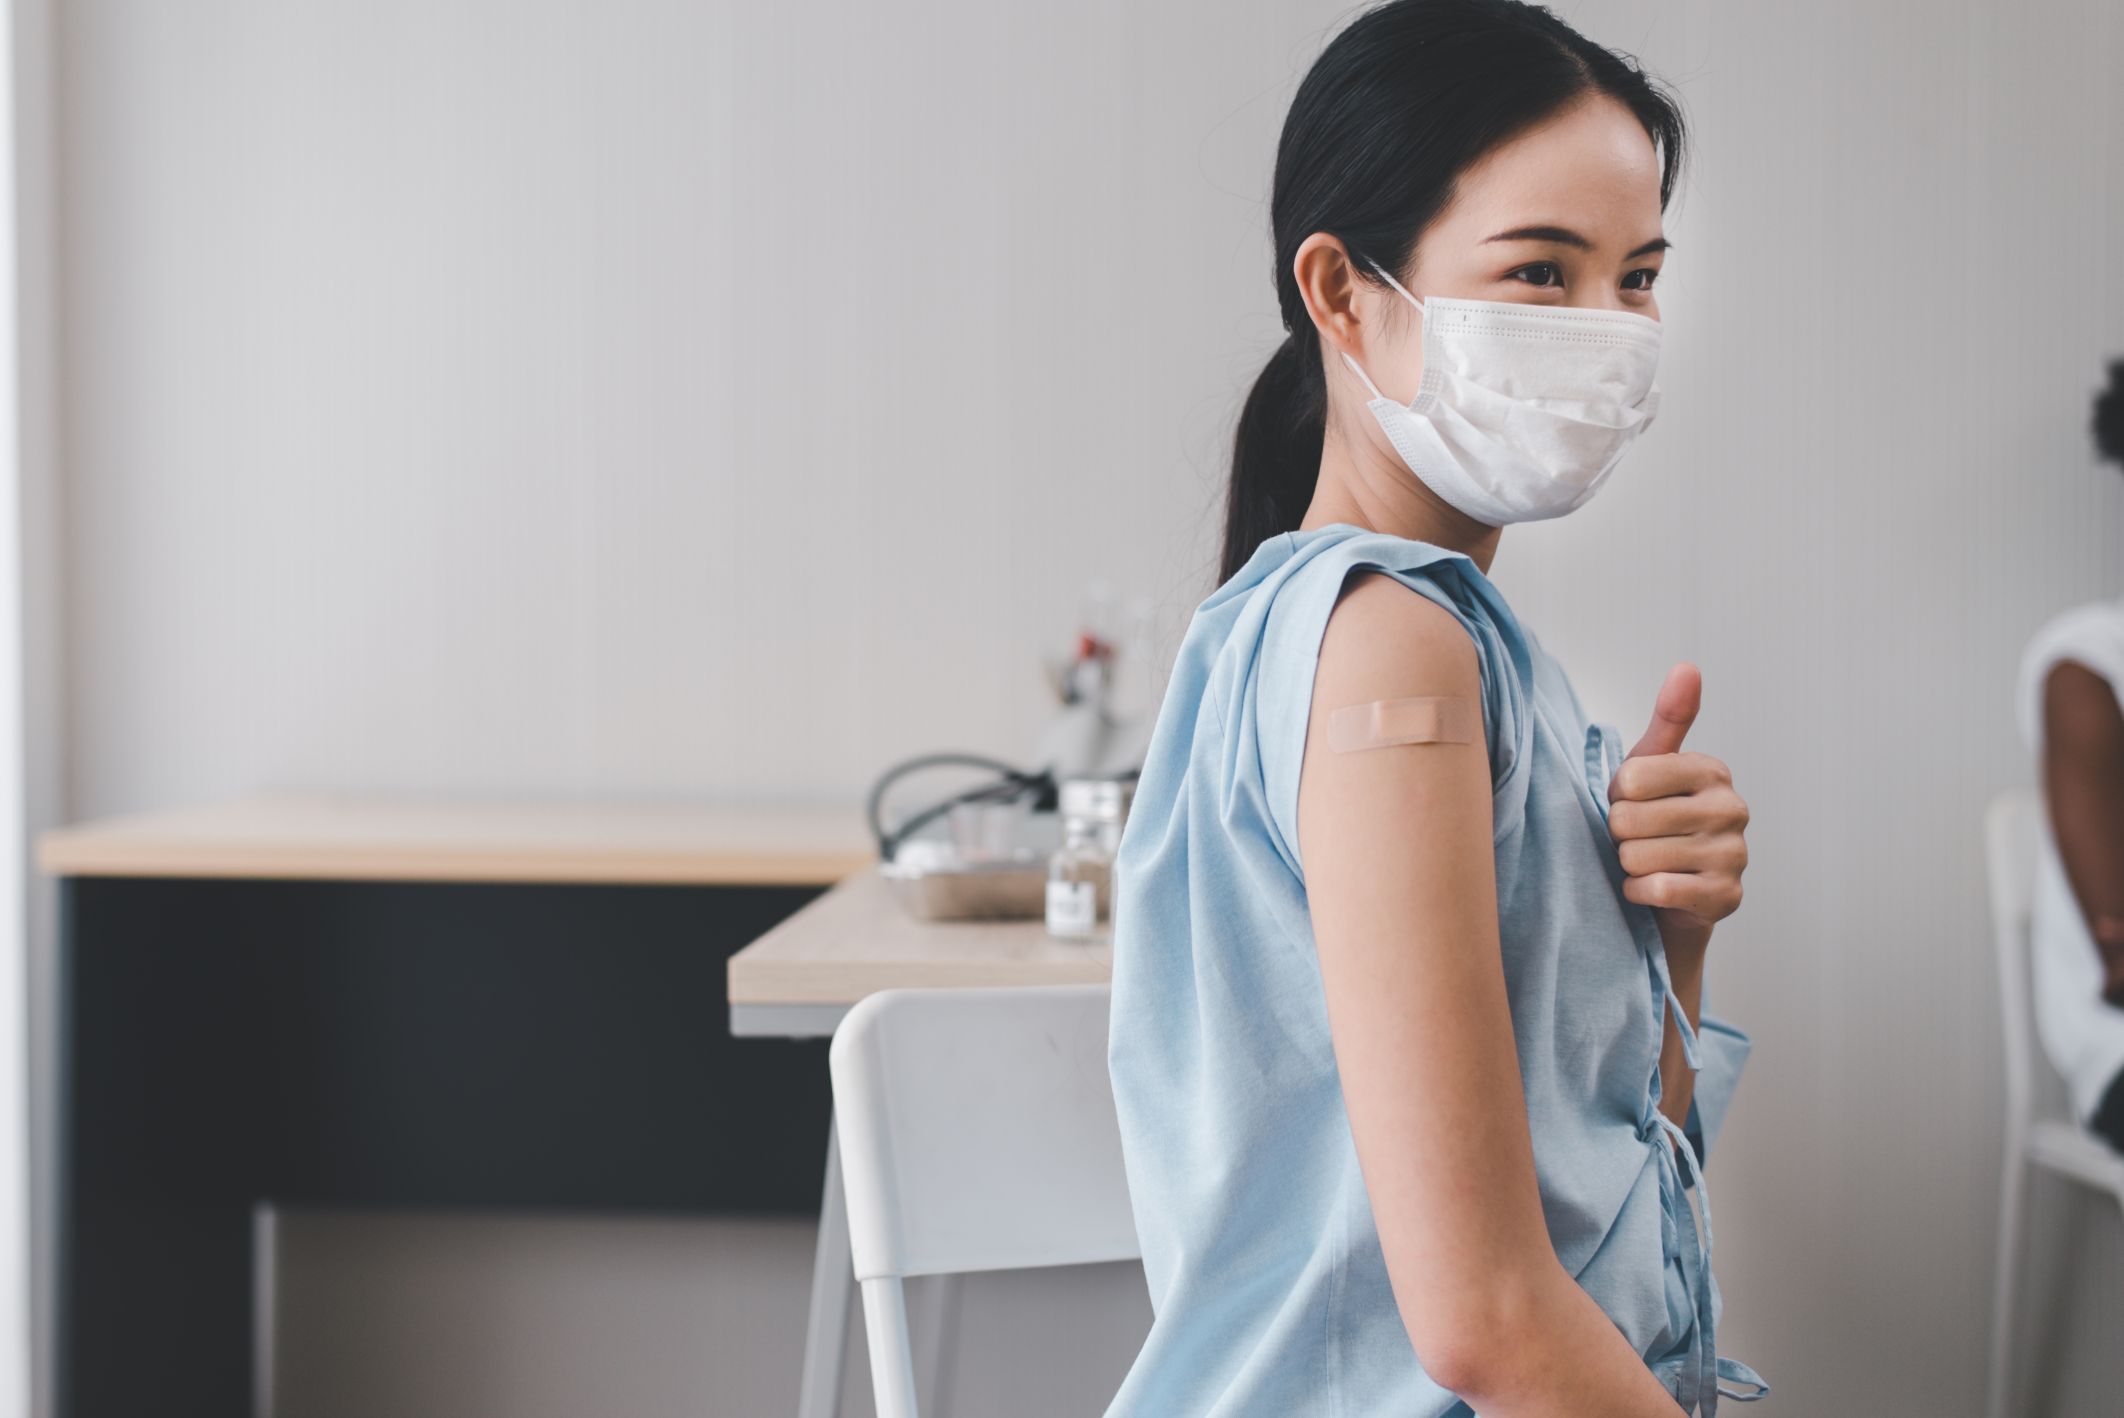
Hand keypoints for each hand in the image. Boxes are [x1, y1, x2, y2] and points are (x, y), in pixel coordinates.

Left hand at [1606, 663, 1748, 945]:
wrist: (1669, 898)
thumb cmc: (1653, 823)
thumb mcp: (1652, 768)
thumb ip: (1668, 719)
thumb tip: (1688, 667)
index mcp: (1712, 771)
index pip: (1629, 778)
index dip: (1616, 797)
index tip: (1633, 805)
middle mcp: (1732, 809)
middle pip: (1628, 819)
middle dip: (1619, 835)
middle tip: (1638, 839)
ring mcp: (1734, 855)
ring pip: (1637, 856)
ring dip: (1628, 866)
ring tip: (1646, 863)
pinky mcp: (1725, 897)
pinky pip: (1654, 889)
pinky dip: (1638, 893)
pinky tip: (1651, 889)